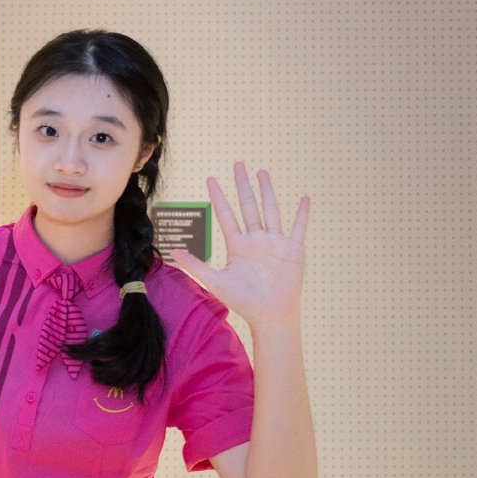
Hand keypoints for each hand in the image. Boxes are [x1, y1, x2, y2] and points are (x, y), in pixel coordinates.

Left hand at [170, 163, 309, 328]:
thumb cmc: (243, 300)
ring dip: (267, 191)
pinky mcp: (293, 249)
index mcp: (237, 244)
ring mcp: (275, 242)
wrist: (270, 313)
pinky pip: (298, 227)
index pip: (226, 214)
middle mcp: (256, 239)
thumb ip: (195, 265)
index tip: (210, 179)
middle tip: (238, 164)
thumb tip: (172, 253)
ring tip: (262, 172)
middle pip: (248, 205)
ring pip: (271, 210)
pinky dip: (302, 213)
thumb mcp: (215, 281)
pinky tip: (304, 198)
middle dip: (243, 185)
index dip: (218, 197)